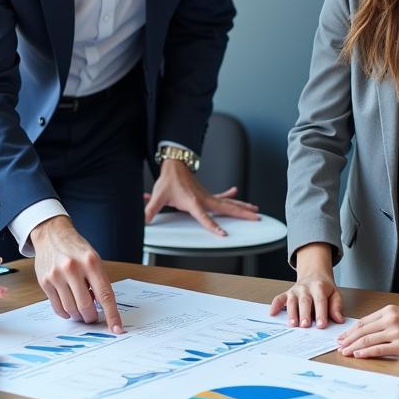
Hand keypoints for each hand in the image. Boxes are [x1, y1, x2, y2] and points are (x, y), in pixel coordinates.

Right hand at [30, 216, 122, 332]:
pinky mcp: (45, 281)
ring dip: (78, 315)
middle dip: (91, 316)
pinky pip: (57, 307)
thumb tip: (101, 309)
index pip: (105, 295)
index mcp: (91, 262)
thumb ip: (98, 282)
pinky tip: (69, 308)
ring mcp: (57, 275)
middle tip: (92, 316)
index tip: (116, 329)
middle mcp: (73, 268)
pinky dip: (66, 312)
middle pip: (86, 306)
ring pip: (71, 309)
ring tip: (80, 309)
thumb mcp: (93, 259)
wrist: (51, 234)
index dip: (112, 315)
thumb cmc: (75, 248)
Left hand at [144, 160, 258, 235]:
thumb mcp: (158, 196)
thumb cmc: (169, 179)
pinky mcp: (206, 194)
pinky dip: (229, 195)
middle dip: (242, 213)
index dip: (213, 226)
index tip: (223, 234)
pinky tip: (235, 192)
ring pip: (228, 202)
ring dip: (242, 206)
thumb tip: (143, 220)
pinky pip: (221, 197)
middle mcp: (203, 199)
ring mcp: (207, 196)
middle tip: (255, 217)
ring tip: (255, 210)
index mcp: (193, 202)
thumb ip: (150, 209)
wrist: (174, 164)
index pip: (205, 217)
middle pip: (226, 208)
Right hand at [269, 243, 343, 327]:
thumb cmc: (324, 287)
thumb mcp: (335, 294)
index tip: (321, 325)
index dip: (321, 313)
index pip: (320, 301)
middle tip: (305, 325)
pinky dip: (275, 305)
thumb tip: (339, 320)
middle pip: (305, 301)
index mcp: (319, 287)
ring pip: (291, 301)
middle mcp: (305, 288)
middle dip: (304, 314)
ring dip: (291, 313)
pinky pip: (279, 298)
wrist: (314, 274)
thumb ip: (336, 307)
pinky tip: (272, 313)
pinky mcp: (287, 293)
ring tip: (292, 324)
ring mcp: (294, 291)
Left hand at [337, 304, 398, 358]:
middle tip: (339, 346)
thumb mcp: (395, 313)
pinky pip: (379, 350)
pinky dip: (367, 352)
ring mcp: (397, 333)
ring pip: (368, 340)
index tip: (342, 338)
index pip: (363, 322)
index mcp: (387, 311)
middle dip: (349, 340)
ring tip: (346, 352)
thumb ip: (379, 321)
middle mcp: (391, 320)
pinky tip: (358, 354)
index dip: (350, 331)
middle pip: (363, 331)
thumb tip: (358, 332)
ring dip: (354, 347)